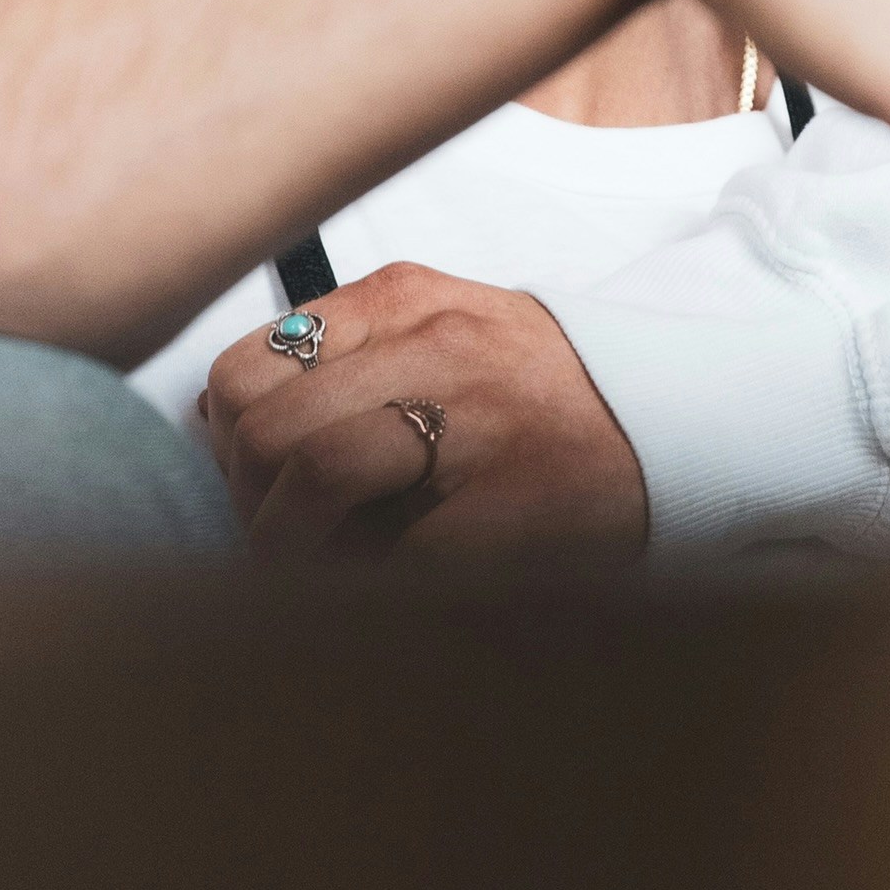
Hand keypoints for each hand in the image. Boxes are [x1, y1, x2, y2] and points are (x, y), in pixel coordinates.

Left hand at [199, 262, 648, 566]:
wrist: (674, 426)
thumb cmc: (538, 392)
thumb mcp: (440, 335)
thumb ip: (339, 356)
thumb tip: (214, 421)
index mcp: (405, 303)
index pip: (248, 366)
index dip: (229, 439)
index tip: (254, 478)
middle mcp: (434, 349)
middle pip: (264, 424)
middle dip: (250, 499)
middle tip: (280, 537)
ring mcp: (474, 427)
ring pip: (314, 477)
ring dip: (290, 544)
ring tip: (322, 565)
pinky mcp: (506, 510)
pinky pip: (387, 557)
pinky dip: (361, 585)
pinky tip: (383, 587)